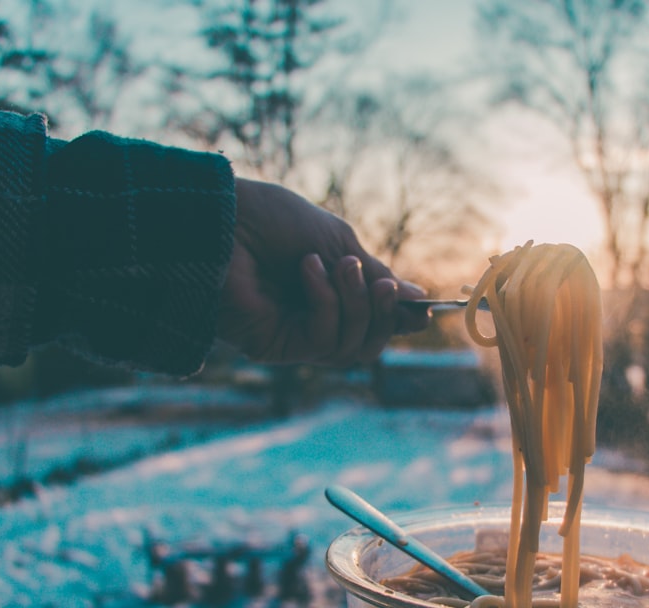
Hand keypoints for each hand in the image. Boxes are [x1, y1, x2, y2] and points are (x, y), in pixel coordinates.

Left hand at [218, 178, 429, 364]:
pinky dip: (326, 304)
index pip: (372, 321)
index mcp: (327, 292)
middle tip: (382, 285)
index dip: (398, 318)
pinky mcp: (276, 346)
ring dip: (356, 305)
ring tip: (339, 265)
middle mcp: (311, 318)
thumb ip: (373, 274)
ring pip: (351, 348)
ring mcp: (294, 335)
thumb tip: (417, 297)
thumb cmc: (273, 222)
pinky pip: (323, 340)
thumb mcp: (337, 242)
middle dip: (383, 315)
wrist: (225, 220)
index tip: (423, 310)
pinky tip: (307, 272)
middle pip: (368, 344)